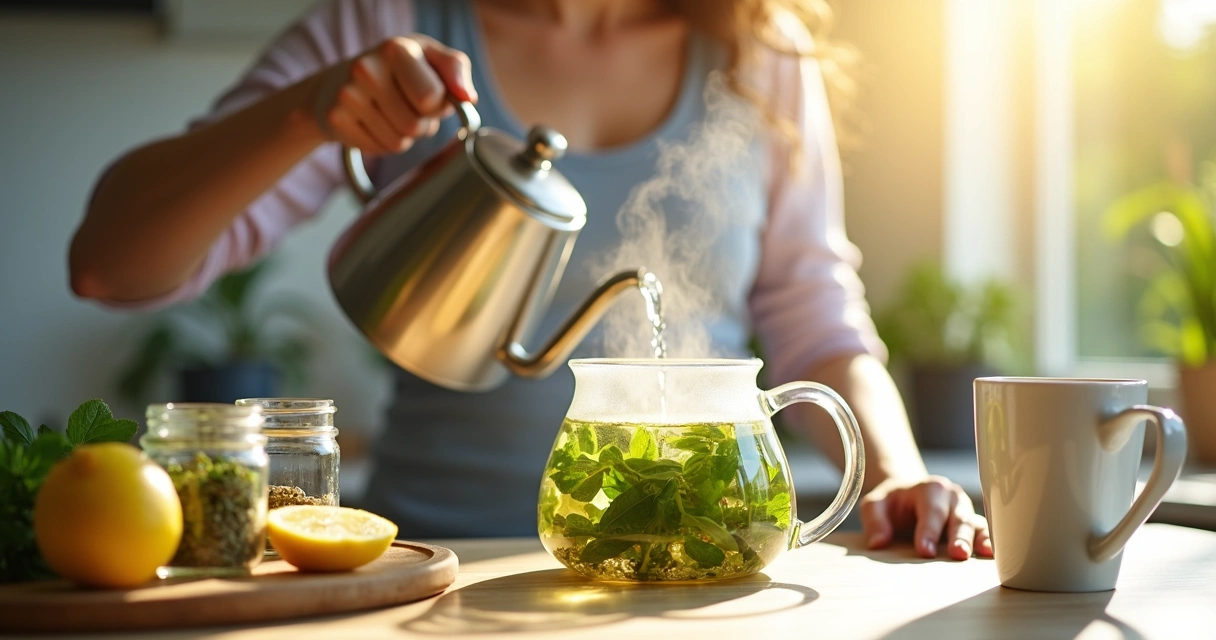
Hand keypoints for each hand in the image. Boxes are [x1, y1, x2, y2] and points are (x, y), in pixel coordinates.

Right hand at [311, 34, 477, 155]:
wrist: (337, 83)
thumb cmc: (397, 71)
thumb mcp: (430, 58)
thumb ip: (456, 70)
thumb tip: (467, 98)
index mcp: (395, 48)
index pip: (431, 98)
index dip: (436, 105)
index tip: (427, 94)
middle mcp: (366, 68)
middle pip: (415, 125)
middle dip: (420, 124)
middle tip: (405, 105)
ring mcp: (347, 94)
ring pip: (398, 143)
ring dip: (403, 136)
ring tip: (388, 113)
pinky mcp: (335, 119)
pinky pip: (379, 150)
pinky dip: (382, 143)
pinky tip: (372, 122)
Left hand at [860, 475, 992, 559]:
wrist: (907, 496)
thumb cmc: (892, 503)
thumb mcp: (875, 505)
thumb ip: (875, 520)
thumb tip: (878, 542)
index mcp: (929, 488)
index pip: (930, 510)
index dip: (928, 530)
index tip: (924, 551)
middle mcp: (952, 497)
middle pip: (958, 517)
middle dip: (958, 535)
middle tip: (957, 554)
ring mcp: (965, 511)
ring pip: (975, 524)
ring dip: (978, 540)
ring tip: (981, 554)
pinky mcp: (973, 525)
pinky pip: (985, 532)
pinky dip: (989, 542)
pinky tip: (991, 555)